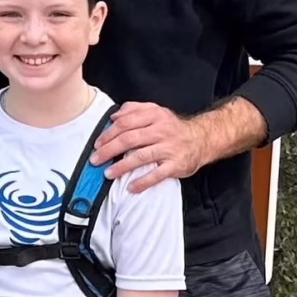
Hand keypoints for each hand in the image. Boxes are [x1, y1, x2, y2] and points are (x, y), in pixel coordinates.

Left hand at [91, 101, 207, 191]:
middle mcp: (162, 130)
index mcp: (154, 116)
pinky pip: (157, 174)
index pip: (126, 122)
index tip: (97, 144)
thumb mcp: (156, 111)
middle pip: (130, 139)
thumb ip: (134, 109)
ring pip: (141, 156)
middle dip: (109, 150)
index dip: (108, 133)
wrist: (201, 140)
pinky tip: (131, 187)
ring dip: (122, 166)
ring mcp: (169, 148)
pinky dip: (143, 182)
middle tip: (95, 160)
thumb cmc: (172, 127)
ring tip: (108, 174)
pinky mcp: (176, 164)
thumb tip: (114, 116)